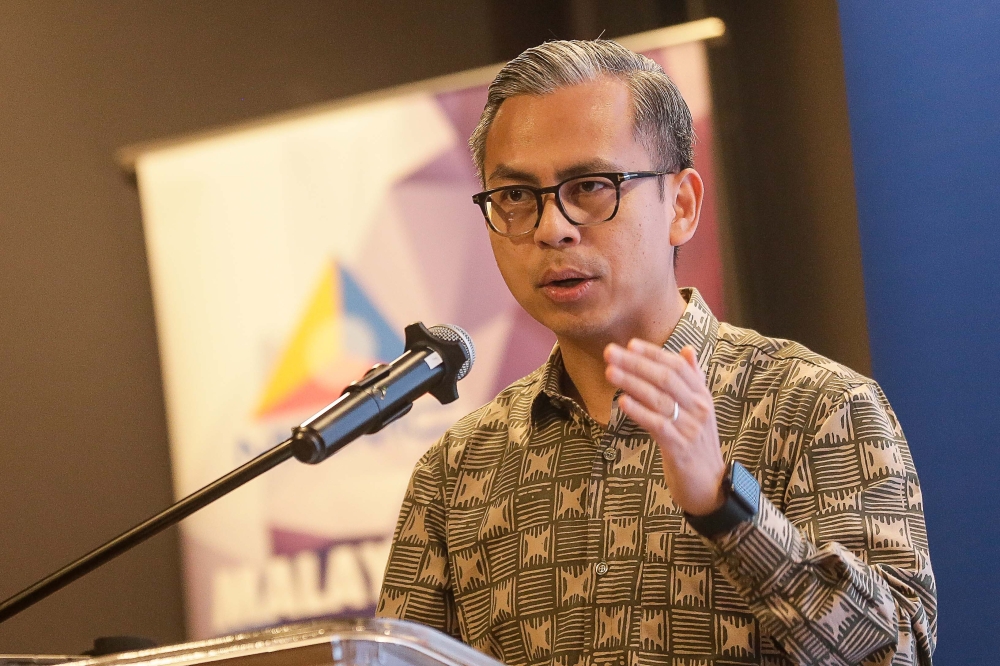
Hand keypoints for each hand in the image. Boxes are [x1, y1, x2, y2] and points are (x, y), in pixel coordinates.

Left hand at [604, 340, 725, 515]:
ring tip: (610, 372)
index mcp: (701, 396)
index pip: (677, 366)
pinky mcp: (680, 448)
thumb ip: (694, 379)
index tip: (630, 344)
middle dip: (635, 363)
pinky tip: (623, 402)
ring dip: (632, 383)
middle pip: (665, 378)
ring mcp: (690, 428)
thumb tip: (688, 350)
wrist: (711, 486)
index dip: (653, 353)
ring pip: (659, 399)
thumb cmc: (697, 445)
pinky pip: (658, 425)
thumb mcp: (699, 410)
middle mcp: (698, 408)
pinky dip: (639, 412)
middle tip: (609, 352)